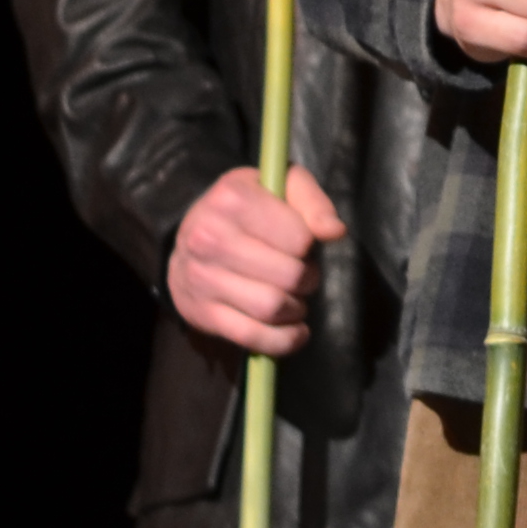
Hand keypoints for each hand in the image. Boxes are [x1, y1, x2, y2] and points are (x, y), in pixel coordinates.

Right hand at [167, 162, 345, 354]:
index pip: (299, 238)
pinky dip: (282, 341)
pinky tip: (295, 332)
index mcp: (232, 199)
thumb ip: (313, 203)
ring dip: (297, 309)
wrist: (191, 235)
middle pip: (289, 276)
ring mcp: (200, 278)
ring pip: (272, 308)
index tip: (302, 244)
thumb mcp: (282, 186)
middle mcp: (209, 238)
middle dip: (309, 280)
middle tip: (305, 276)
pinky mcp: (200, 313)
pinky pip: (251, 337)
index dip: (310, 245)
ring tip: (296, 299)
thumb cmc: (248, 207)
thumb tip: (335, 232)